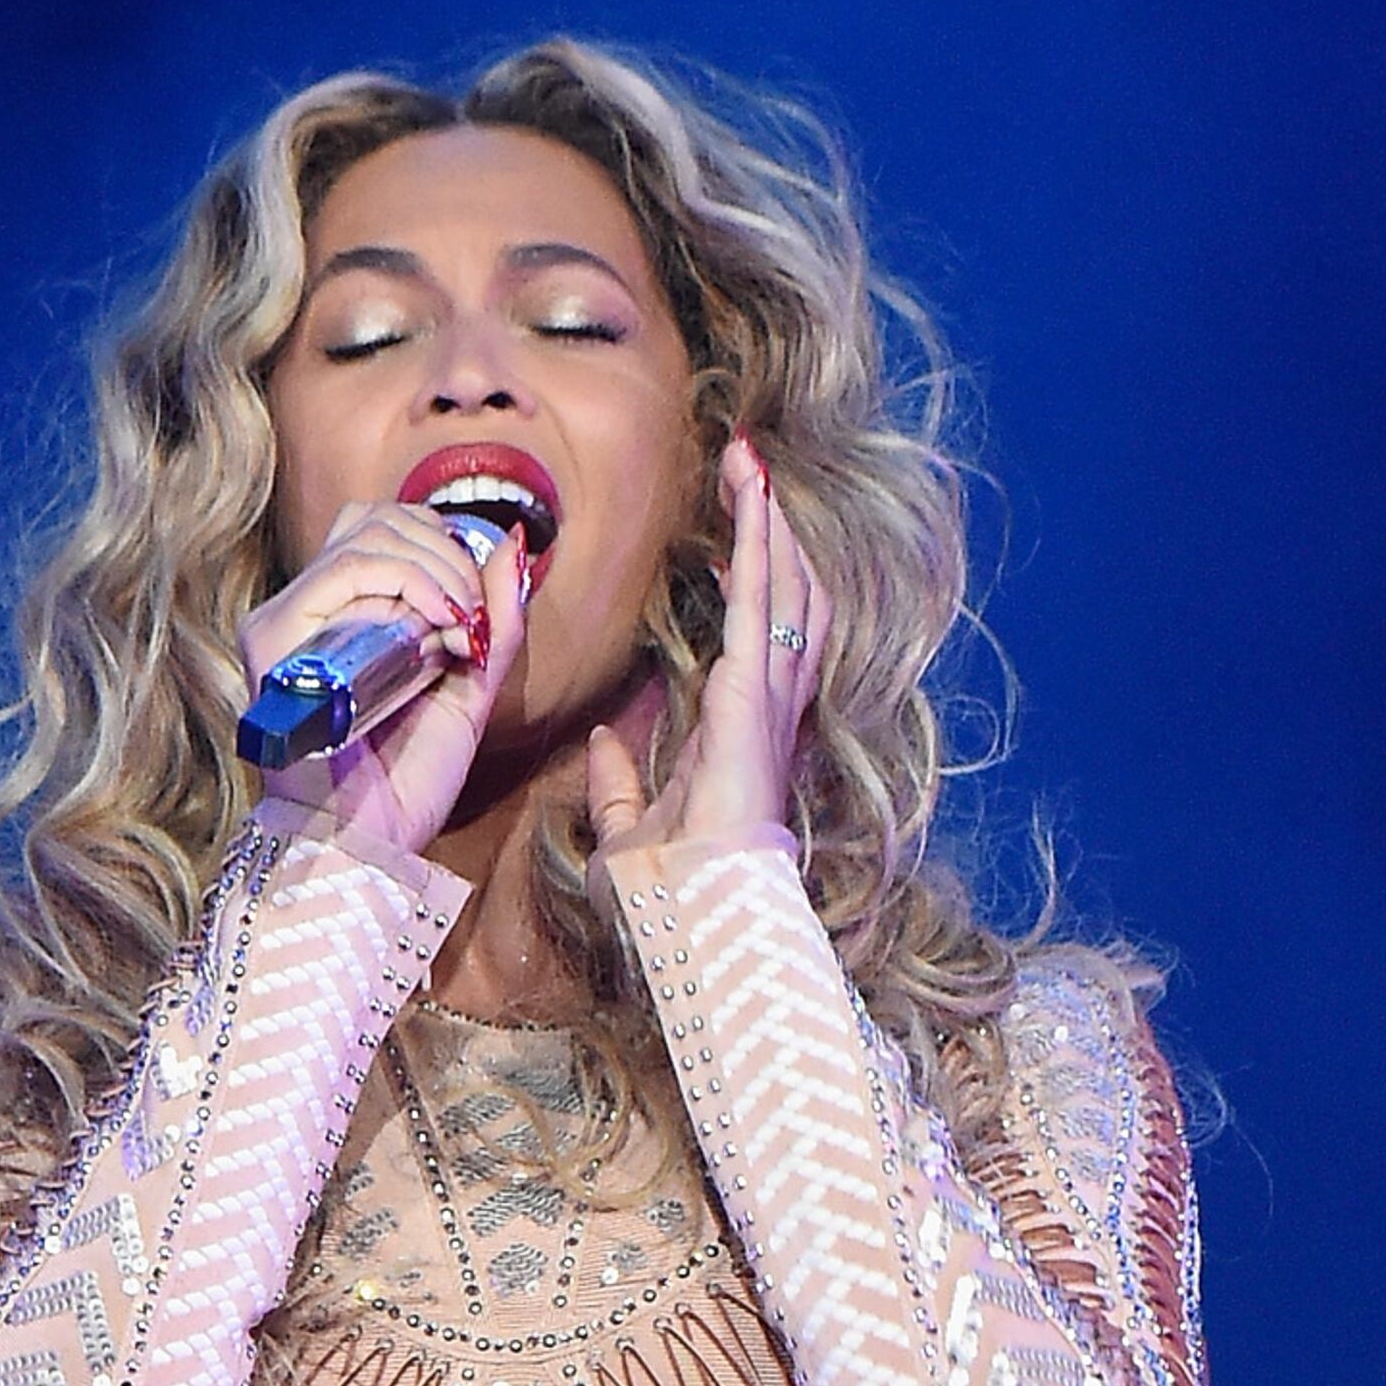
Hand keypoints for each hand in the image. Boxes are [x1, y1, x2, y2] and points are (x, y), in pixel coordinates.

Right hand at [240, 495, 533, 864]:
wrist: (370, 842)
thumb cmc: (407, 783)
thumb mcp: (469, 689)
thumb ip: (494, 620)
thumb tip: (513, 542)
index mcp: (341, 620)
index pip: (382, 530)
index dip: (440, 543)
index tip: (478, 603)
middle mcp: (306, 613)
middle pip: (372, 520)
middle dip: (443, 551)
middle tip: (473, 613)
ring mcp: (285, 623)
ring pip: (364, 538)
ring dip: (432, 567)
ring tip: (458, 624)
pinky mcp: (275, 639)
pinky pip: (345, 573)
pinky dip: (406, 582)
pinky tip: (435, 626)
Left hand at [582, 432, 828, 867]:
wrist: (692, 920)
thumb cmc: (670, 894)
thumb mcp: (628, 828)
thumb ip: (618, 782)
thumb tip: (601, 740)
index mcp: (740, 733)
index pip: (756, 638)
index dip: (751, 583)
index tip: (729, 540)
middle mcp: (767, 709)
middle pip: (783, 597)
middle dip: (768, 530)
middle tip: (748, 471)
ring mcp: (768, 699)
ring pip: (784, 586)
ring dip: (768, 523)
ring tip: (750, 465)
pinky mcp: (754, 694)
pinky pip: (762, 600)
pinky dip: (759, 541)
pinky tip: (752, 492)